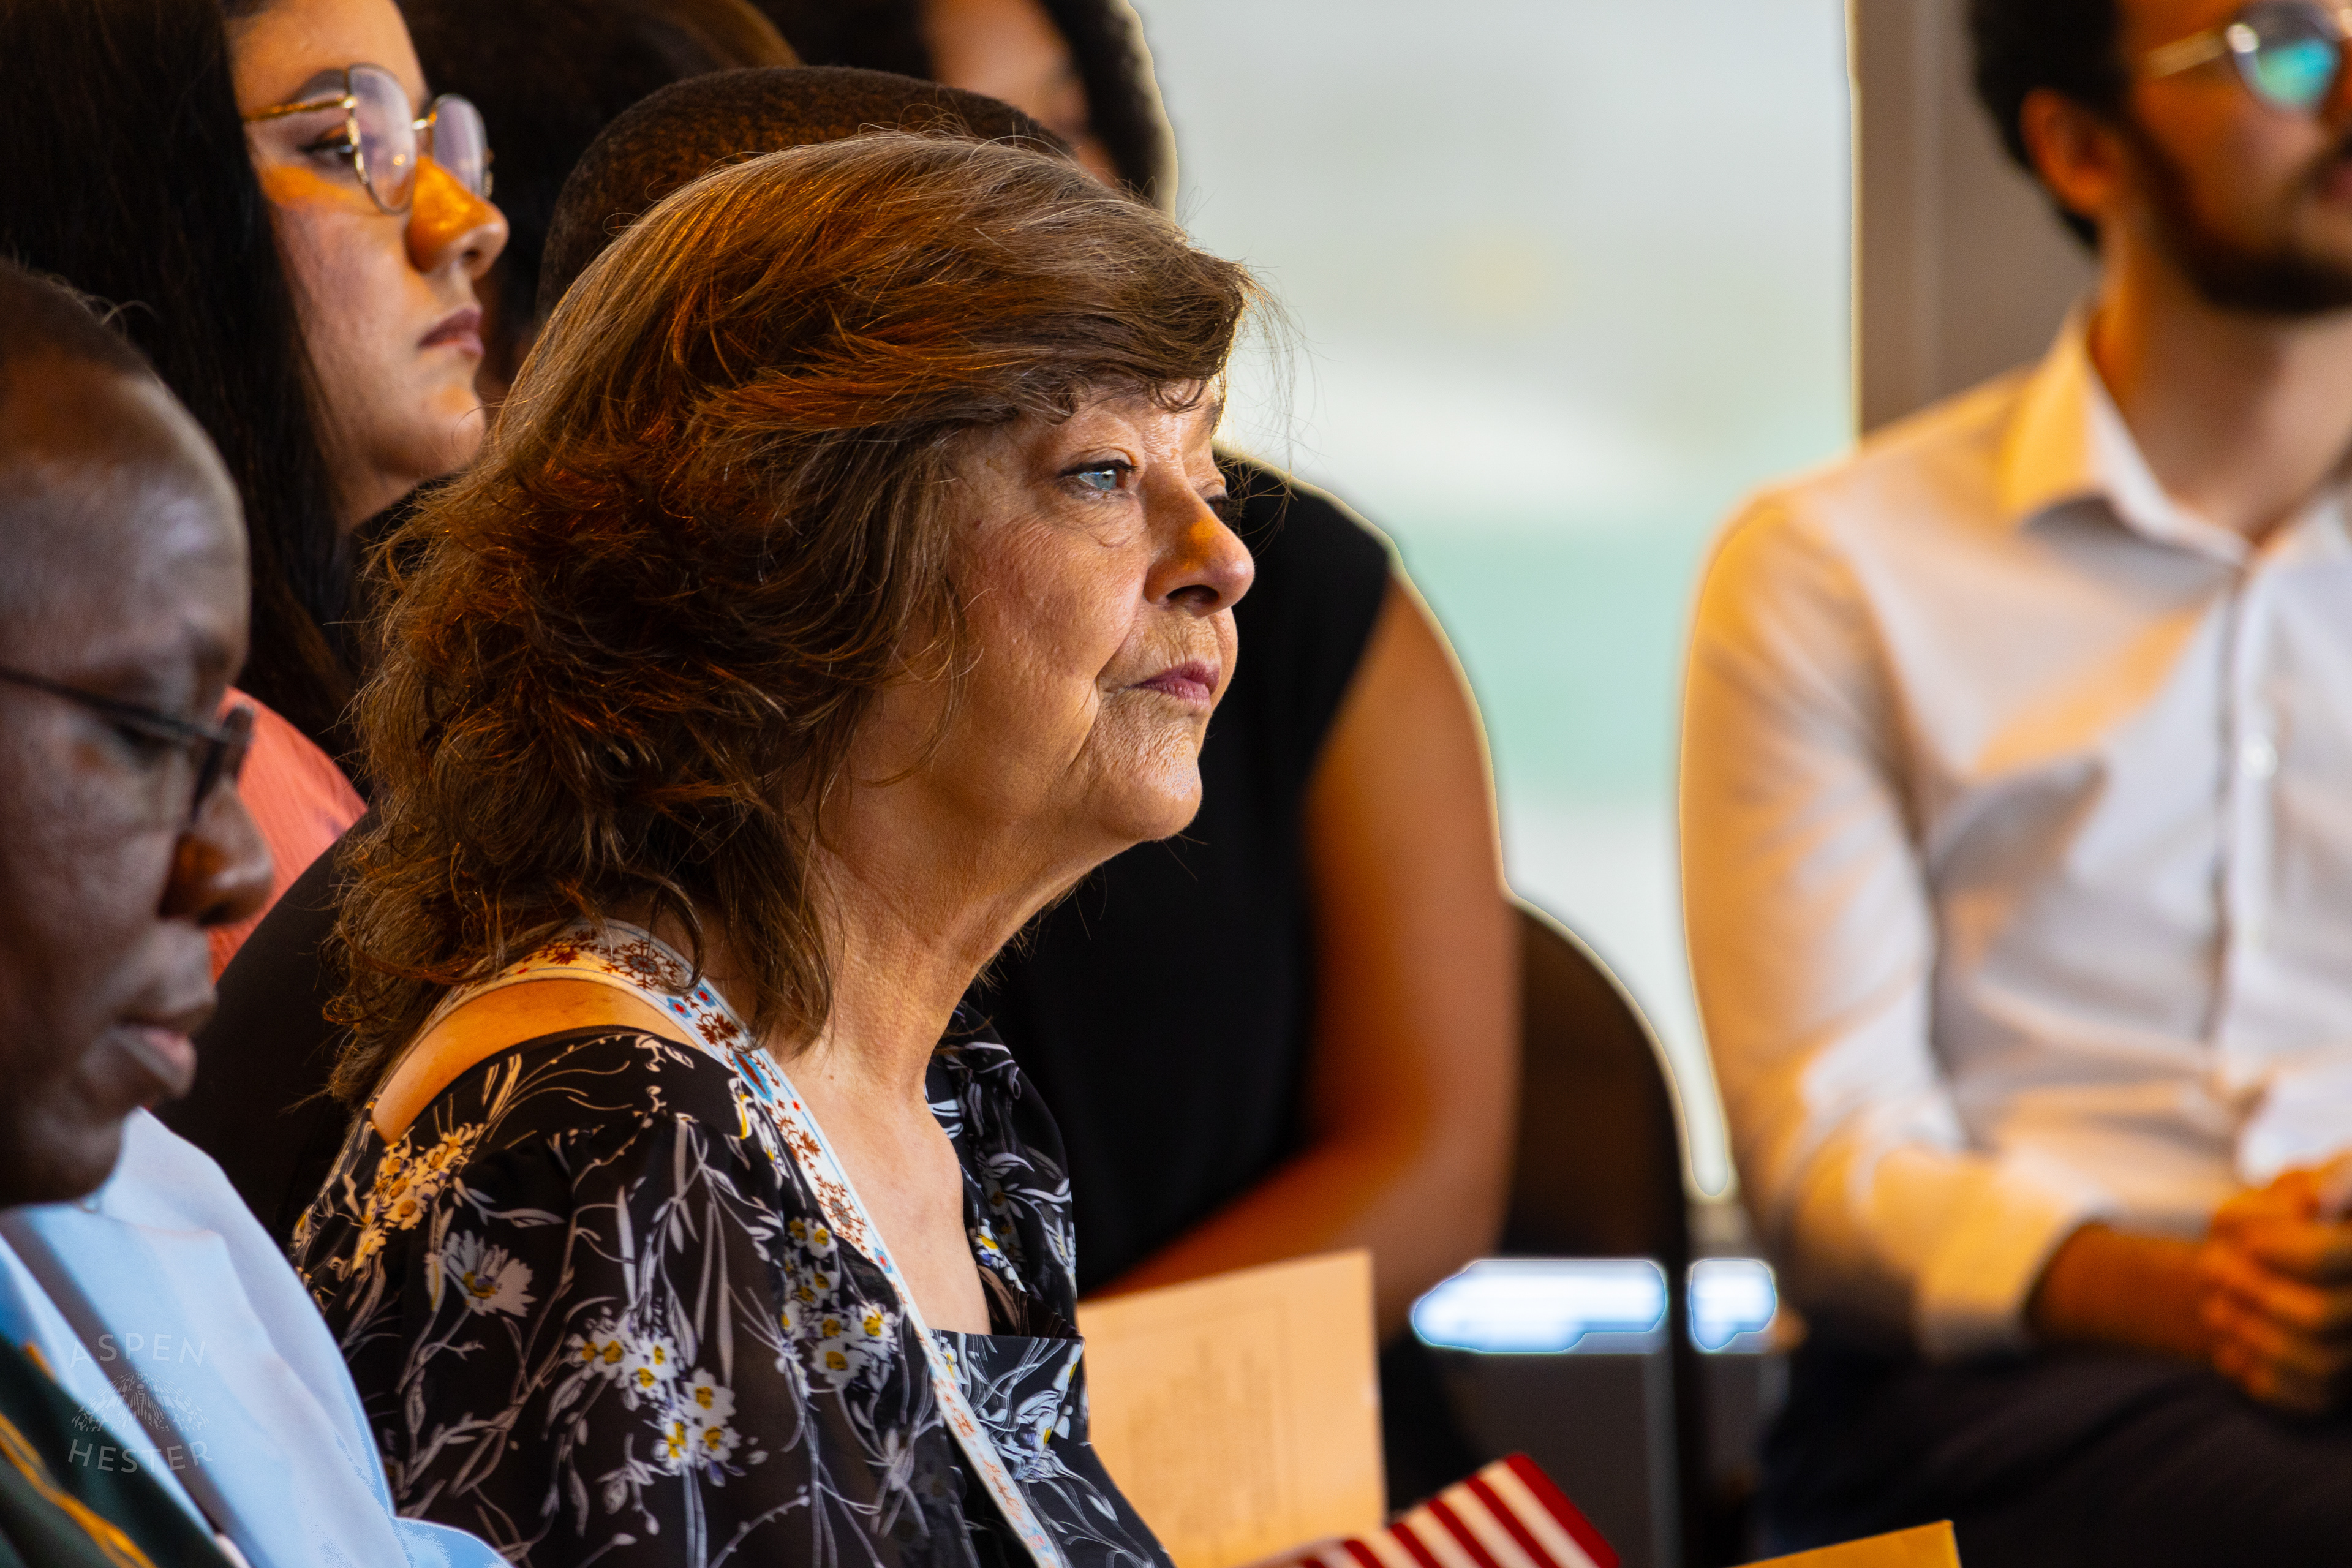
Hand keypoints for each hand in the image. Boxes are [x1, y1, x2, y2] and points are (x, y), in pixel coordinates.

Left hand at [2197, 1166, 2351, 1413]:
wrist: (2278, 1264)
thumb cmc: (2292, 1213)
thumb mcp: (2304, 1183)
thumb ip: (2324, 1182)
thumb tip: (2316, 1200)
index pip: (2324, 1257)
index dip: (2281, 1249)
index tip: (2243, 1241)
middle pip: (2315, 1315)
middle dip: (2251, 1291)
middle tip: (2212, 1269)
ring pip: (2312, 1361)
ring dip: (2246, 1332)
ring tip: (2216, 1307)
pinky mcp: (2340, 1391)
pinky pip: (2302, 1398)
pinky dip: (2254, 1371)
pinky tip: (2229, 1348)